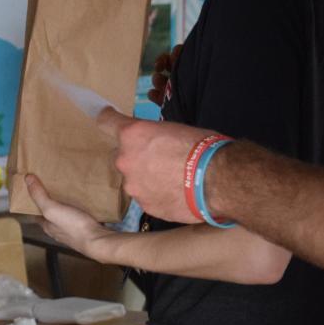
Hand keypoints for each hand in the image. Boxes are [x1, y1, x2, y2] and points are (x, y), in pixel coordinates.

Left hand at [25, 175, 112, 256]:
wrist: (98, 240)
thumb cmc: (73, 227)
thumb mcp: (52, 209)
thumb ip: (39, 196)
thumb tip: (27, 179)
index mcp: (48, 226)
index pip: (36, 213)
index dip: (34, 203)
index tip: (34, 190)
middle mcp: (58, 230)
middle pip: (51, 214)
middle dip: (51, 202)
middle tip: (53, 187)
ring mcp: (73, 230)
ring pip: (65, 215)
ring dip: (65, 205)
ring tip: (68, 190)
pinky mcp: (86, 228)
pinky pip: (80, 216)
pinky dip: (79, 208)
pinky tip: (83, 200)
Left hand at [95, 108, 206, 223]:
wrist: (218, 181)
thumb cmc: (202, 148)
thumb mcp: (174, 129)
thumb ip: (153, 136)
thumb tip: (151, 142)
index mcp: (132, 135)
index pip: (106, 121)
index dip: (108, 118)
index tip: (108, 118)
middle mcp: (126, 160)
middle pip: (123, 155)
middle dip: (138, 156)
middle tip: (163, 159)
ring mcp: (134, 186)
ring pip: (135, 179)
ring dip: (147, 178)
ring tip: (174, 180)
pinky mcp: (145, 207)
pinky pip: (147, 197)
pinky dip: (157, 195)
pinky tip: (176, 193)